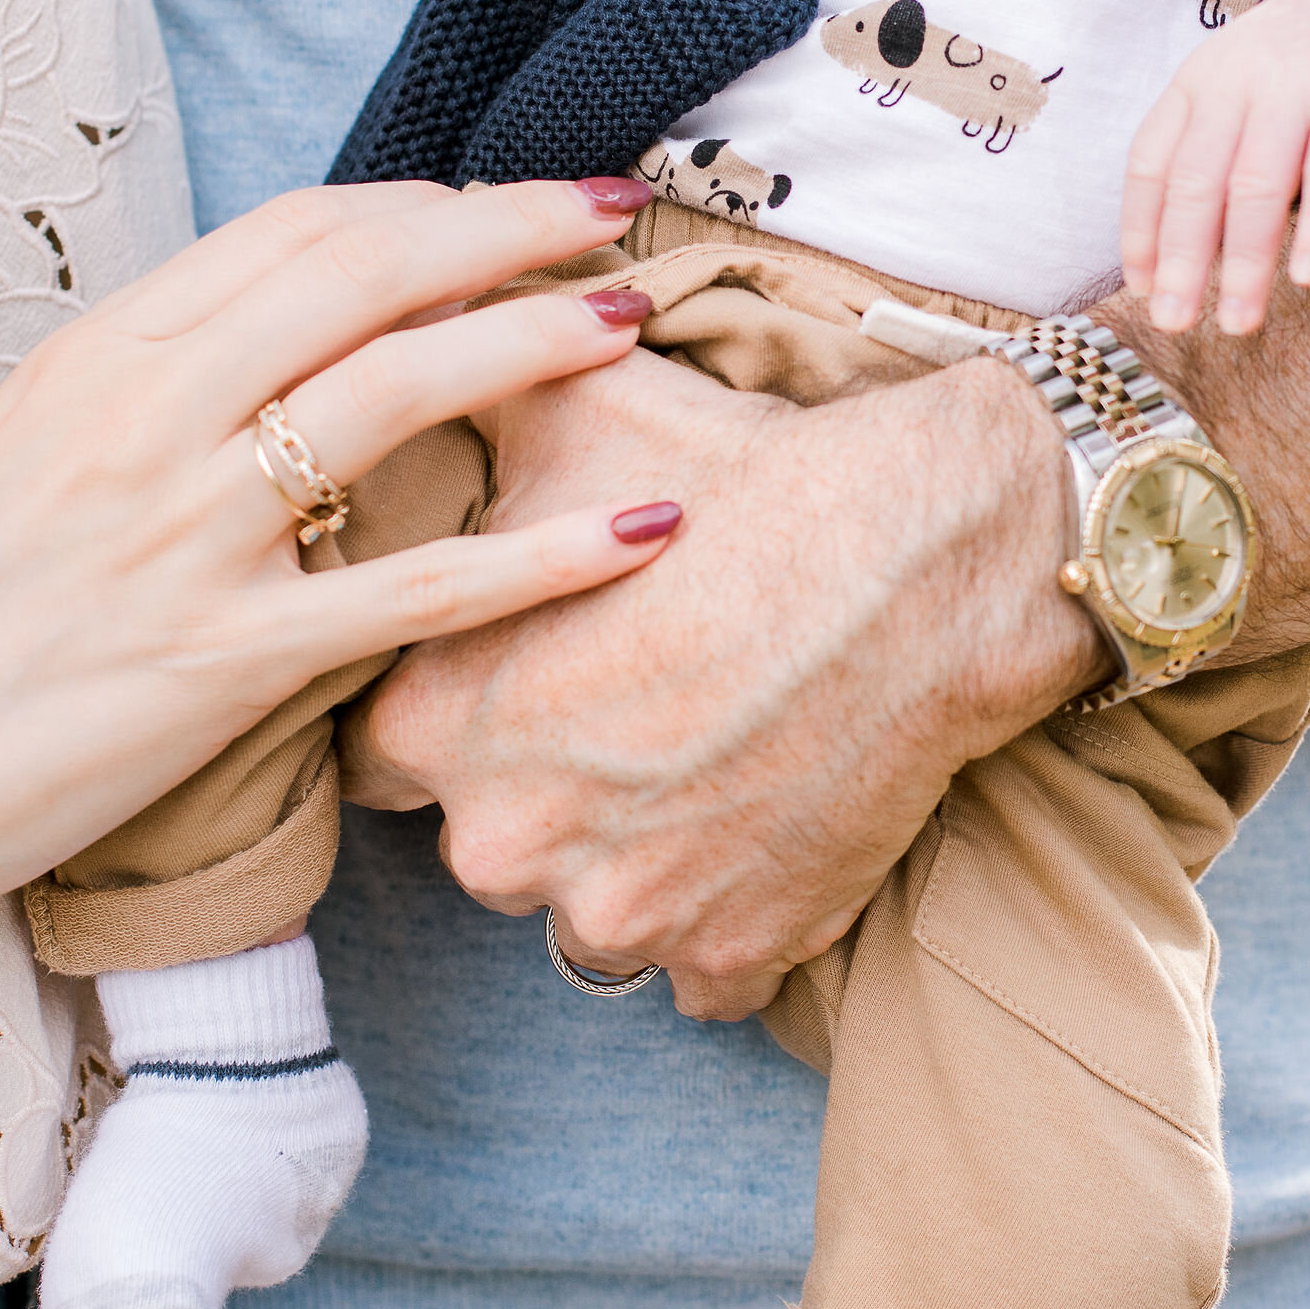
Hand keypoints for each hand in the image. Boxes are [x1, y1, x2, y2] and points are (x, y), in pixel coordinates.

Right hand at [0, 179, 680, 968]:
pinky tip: (643, 532)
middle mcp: (146, 421)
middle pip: (363, 276)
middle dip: (506, 230)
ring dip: (534, 344)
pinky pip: (413, 591)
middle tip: (615, 212)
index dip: (427, 205)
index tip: (513, 208)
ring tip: (633, 320)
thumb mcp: (31, 448)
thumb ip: (157, 382)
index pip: (296, 233)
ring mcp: (185, 538)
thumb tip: (286, 331)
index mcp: (102, 357)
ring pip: (395, 395)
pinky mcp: (220, 661)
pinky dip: (541, 557)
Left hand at [343, 351, 1101, 1014]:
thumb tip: (382, 338)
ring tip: (707, 760)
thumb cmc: (738, 480)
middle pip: (487, 842)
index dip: (449, 708)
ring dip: (633, 858)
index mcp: (442, 728)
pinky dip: (727, 916)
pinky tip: (763, 827)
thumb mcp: (570, 414)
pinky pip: (701, 970)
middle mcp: (508, 846)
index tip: (513, 676)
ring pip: (592, 909)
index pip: (380, 756)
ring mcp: (626, 915)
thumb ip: (452, 395)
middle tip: (629, 709)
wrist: (929, 552)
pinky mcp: (737, 954)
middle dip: (541, 792)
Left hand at [1121, 0, 1309, 336]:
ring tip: (1238, 322)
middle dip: (1183, 259)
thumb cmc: (1299, 69)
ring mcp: (1298, 86)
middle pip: (1197, 181)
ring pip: (1259, 183)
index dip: (1141, 231)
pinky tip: (1308, 276)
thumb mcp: (1237, 95)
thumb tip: (1166, 264)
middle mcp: (1237, 82)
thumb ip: (1205, 161)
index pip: (1151, 165)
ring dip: (1245, 260)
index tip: (1141, 291)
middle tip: (1173, 323)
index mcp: (1196, 85)